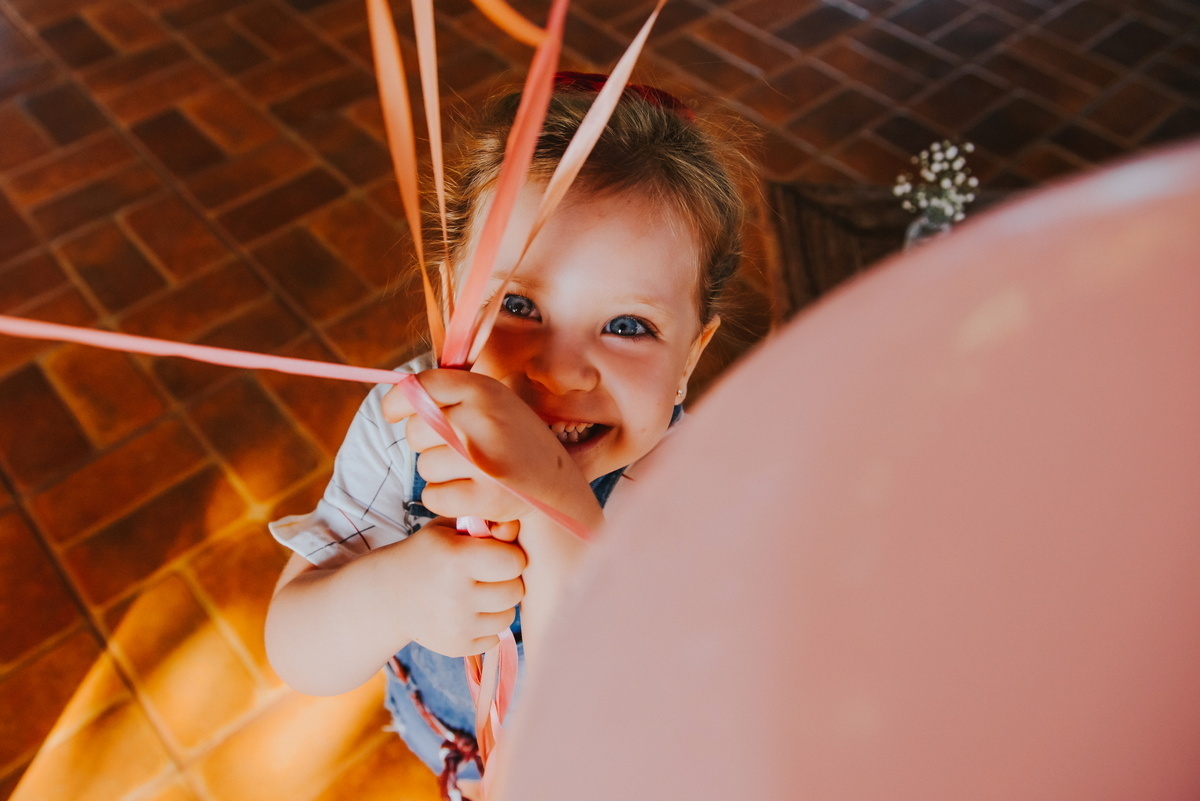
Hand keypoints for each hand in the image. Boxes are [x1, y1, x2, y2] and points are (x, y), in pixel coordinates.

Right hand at [375, 517, 525, 656]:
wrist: (387, 595)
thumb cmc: (427, 554)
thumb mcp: (449, 528)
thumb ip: (486, 523)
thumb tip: (515, 528)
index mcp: (455, 558)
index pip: (514, 562)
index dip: (509, 556)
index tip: (496, 554)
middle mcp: (455, 595)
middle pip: (515, 592)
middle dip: (507, 581)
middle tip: (487, 576)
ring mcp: (455, 625)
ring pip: (508, 617)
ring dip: (498, 606)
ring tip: (476, 594)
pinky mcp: (455, 647)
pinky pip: (494, 639)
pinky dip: (485, 627)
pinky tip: (466, 614)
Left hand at [383, 369, 593, 524]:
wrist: (555, 482)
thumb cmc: (511, 439)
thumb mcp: (491, 402)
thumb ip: (449, 395)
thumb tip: (397, 396)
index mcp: (483, 390)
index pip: (419, 387)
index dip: (396, 402)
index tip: (394, 414)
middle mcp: (483, 419)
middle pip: (415, 431)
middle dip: (426, 444)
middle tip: (455, 449)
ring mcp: (485, 460)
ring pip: (424, 466)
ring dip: (438, 473)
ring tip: (470, 471)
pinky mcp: (487, 497)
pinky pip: (432, 496)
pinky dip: (443, 498)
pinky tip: (468, 492)